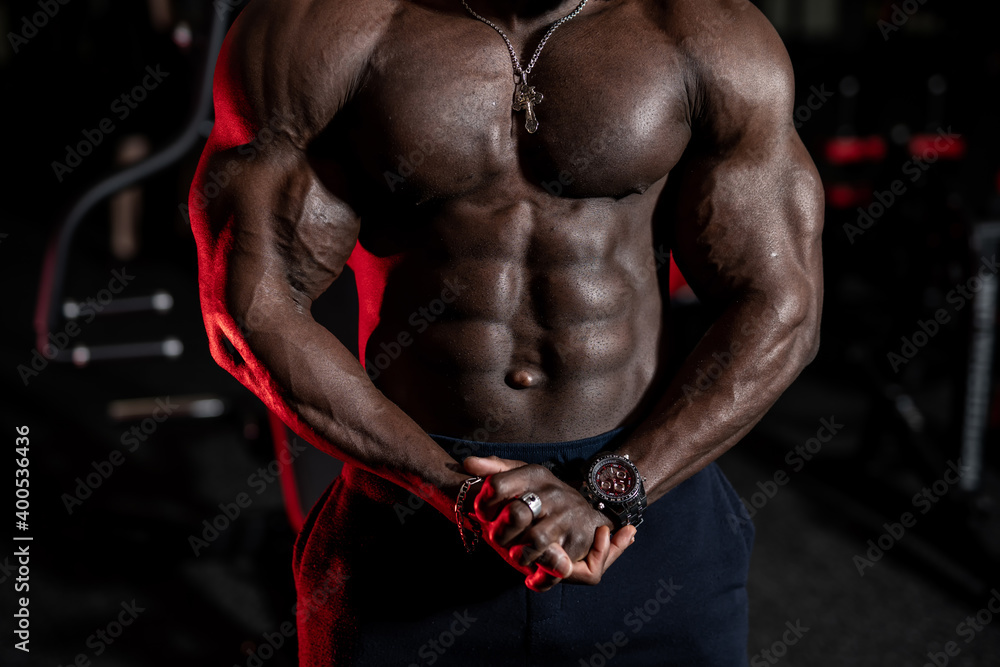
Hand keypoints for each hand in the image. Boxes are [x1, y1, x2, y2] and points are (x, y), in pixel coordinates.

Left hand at [463, 456, 636, 591]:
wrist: (589, 512)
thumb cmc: (545, 495)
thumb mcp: (523, 475)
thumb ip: (495, 469)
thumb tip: (468, 464)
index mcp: (534, 475)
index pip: (497, 486)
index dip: (483, 505)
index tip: (485, 515)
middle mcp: (552, 494)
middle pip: (515, 515)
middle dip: (500, 534)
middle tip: (500, 540)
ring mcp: (567, 519)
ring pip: (535, 542)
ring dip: (519, 555)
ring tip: (517, 556)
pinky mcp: (577, 544)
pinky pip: (553, 569)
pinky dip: (540, 579)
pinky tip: (532, 578)